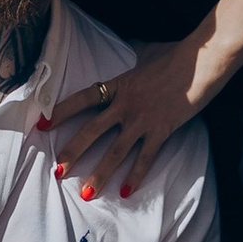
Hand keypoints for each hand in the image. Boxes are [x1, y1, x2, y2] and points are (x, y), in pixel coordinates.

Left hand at [41, 41, 205, 202]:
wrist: (200, 62)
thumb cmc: (175, 54)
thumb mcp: (148, 51)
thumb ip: (136, 56)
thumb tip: (135, 47)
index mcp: (118, 85)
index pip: (82, 99)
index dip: (61, 111)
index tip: (42, 124)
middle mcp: (125, 105)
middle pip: (91, 131)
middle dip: (71, 153)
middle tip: (57, 172)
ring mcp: (142, 120)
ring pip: (115, 152)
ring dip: (99, 174)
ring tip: (86, 194)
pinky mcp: (161, 130)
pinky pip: (145, 158)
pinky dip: (135, 176)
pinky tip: (126, 192)